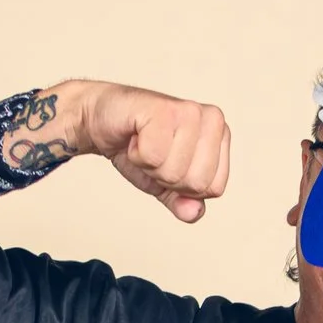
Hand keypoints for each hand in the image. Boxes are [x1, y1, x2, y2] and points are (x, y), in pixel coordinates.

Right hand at [71, 82, 231, 221]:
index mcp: (221, 136)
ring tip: (145, 142)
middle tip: (154, 153)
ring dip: (150, 165)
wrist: (101, 119)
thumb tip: (194, 213)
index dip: (184, 188)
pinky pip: (153, 156)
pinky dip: (136, 154)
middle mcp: (213, 119)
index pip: (214, 189)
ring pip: (175, 172)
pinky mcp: (163, 109)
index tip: (168, 164)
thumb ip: (183, 201)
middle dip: (167, 178)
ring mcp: (190, 111)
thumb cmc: (138, 145)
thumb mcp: (164, 183)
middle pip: (197, 183)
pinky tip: (136, 136)